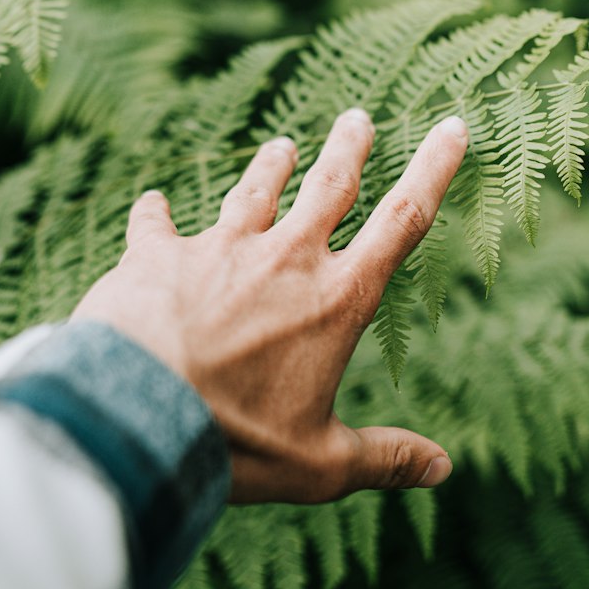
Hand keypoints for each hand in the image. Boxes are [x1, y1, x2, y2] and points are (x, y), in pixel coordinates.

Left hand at [72, 108, 467, 503]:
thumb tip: (443, 470)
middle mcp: (285, 258)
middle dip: (348, 148)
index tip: (452, 128)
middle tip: (356, 119)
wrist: (137, 417)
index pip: (402, 220)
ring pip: (254, 191)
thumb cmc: (235, 445)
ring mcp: (219, 249)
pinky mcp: (156, 255)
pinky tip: (152, 202)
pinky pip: (156, 223)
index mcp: (337, 299)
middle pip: (328, 186)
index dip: (434, 168)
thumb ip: (383, 459)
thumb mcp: (320, 465)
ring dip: (270, 167)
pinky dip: (155, 213)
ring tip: (281, 146)